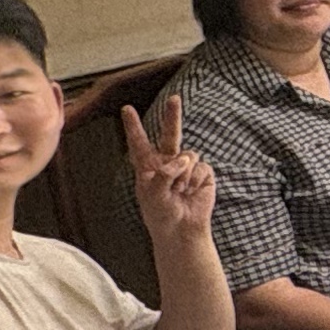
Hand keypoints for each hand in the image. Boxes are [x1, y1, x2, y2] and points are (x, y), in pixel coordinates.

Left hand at [121, 94, 216, 243]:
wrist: (182, 231)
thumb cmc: (161, 215)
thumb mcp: (152, 194)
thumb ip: (163, 173)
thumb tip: (184, 159)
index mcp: (148, 167)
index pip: (139, 143)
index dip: (133, 126)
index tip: (126, 109)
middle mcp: (167, 163)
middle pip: (170, 134)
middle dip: (172, 116)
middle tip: (174, 99)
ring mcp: (186, 168)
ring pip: (188, 155)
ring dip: (184, 174)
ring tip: (179, 190)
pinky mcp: (203, 174)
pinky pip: (201, 168)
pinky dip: (195, 180)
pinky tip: (191, 192)